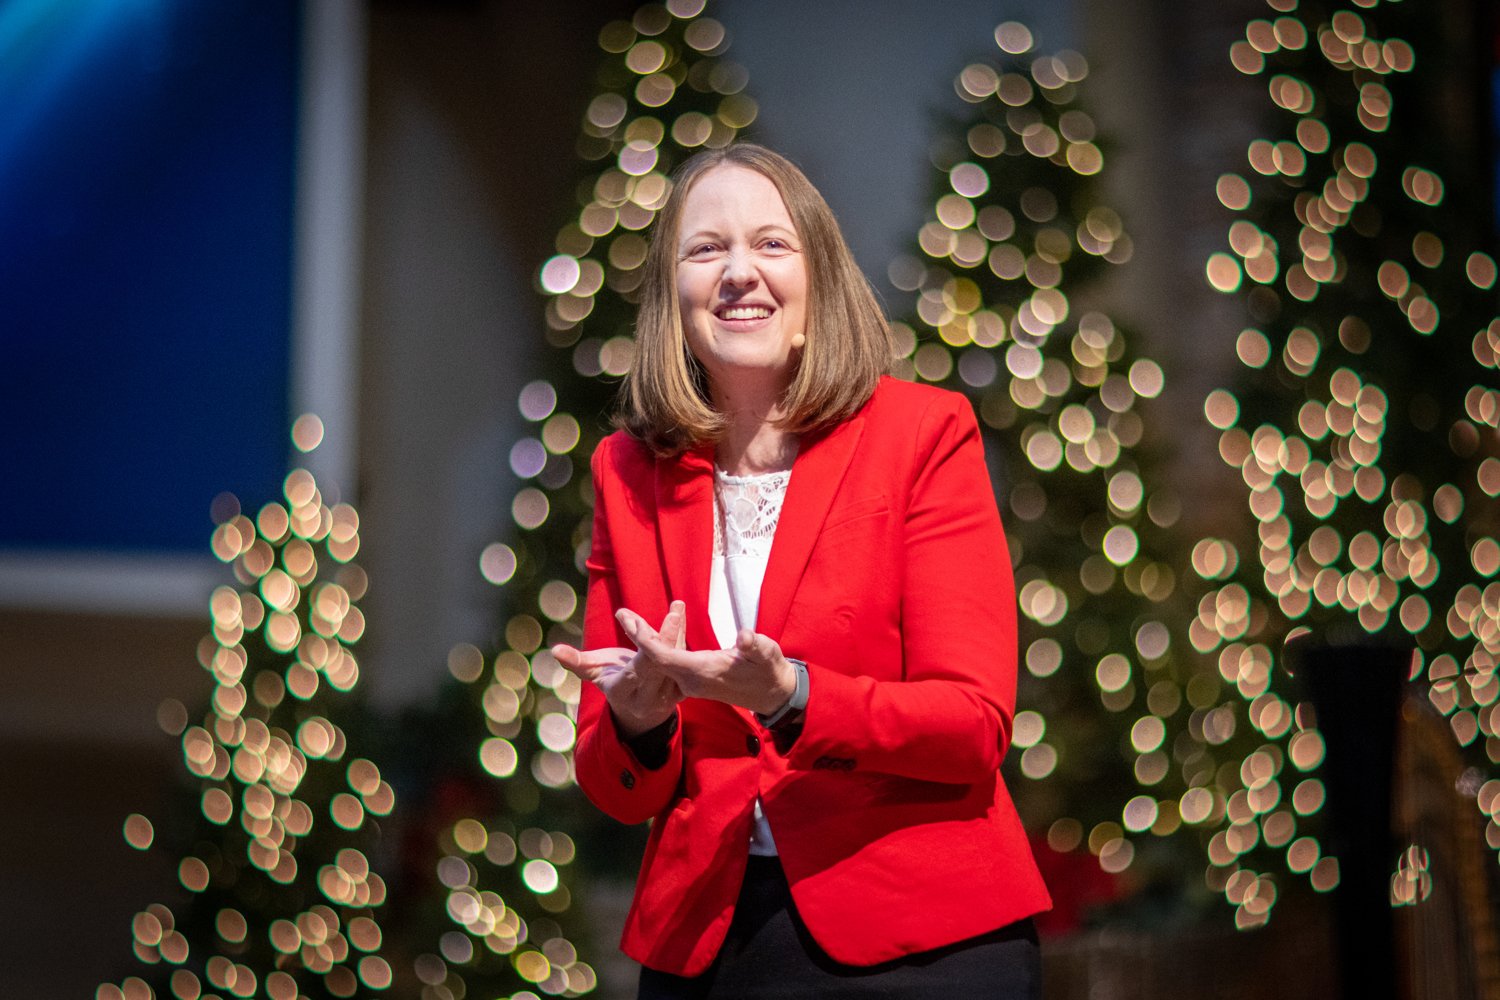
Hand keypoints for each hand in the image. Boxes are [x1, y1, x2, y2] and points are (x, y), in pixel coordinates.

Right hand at [553, 601, 686, 736]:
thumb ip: (576, 662)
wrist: (638, 712)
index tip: (637, 622)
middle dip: (667, 636)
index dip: (640, 645)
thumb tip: (554, 651)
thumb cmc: (613, 682)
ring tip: (677, 606)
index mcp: (624, 692)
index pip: (636, 669)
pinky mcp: (681, 691)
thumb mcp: (594, 673)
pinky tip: (679, 614)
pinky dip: (681, 637)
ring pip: (676, 662)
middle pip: (660, 665)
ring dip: (677, 632)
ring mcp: (667, 696)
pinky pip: (684, 663)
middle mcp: (648, 697)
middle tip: (673, 609)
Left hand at [618, 611, 796, 716]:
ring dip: (646, 641)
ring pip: (661, 662)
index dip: (645, 639)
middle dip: (639, 636)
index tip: (629, 620)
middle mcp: (691, 681)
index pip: (664, 656)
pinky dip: (659, 647)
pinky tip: (651, 632)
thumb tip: (746, 638)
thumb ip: (756, 646)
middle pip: (656, 659)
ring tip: (630, 619)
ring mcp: (691, 683)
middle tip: (622, 613)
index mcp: (703, 672)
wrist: (774, 694)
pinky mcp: (694, 681)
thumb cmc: (770, 670)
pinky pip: (669, 663)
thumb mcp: (768, 655)